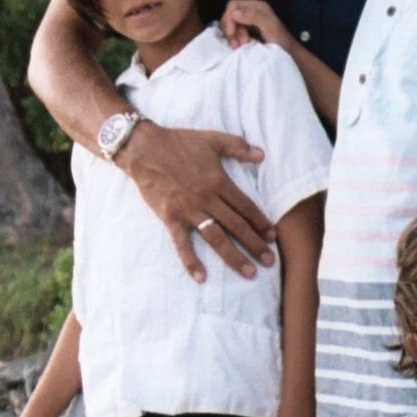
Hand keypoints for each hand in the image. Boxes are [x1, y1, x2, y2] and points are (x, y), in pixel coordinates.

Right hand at [125, 120, 274, 282]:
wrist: (144, 149)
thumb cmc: (179, 142)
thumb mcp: (212, 139)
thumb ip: (238, 147)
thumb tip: (261, 154)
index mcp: (219, 181)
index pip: (246, 207)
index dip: (261, 222)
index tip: (273, 236)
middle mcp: (207, 199)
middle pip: (236, 226)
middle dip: (255, 245)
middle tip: (270, 261)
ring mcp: (189, 211)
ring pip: (216, 238)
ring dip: (234, 257)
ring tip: (249, 272)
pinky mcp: (171, 218)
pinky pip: (182, 244)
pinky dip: (191, 261)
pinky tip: (201, 278)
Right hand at [222, 0, 297, 57]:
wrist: (287, 54)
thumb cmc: (281, 39)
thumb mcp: (269, 26)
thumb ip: (254, 16)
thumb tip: (234, 13)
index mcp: (256, 6)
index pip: (233, 5)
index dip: (228, 18)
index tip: (231, 33)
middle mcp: (250, 12)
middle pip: (229, 16)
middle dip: (231, 30)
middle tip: (238, 44)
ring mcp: (247, 23)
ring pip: (230, 26)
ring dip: (232, 37)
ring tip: (240, 47)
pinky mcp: (246, 33)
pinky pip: (233, 34)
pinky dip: (233, 41)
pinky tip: (239, 47)